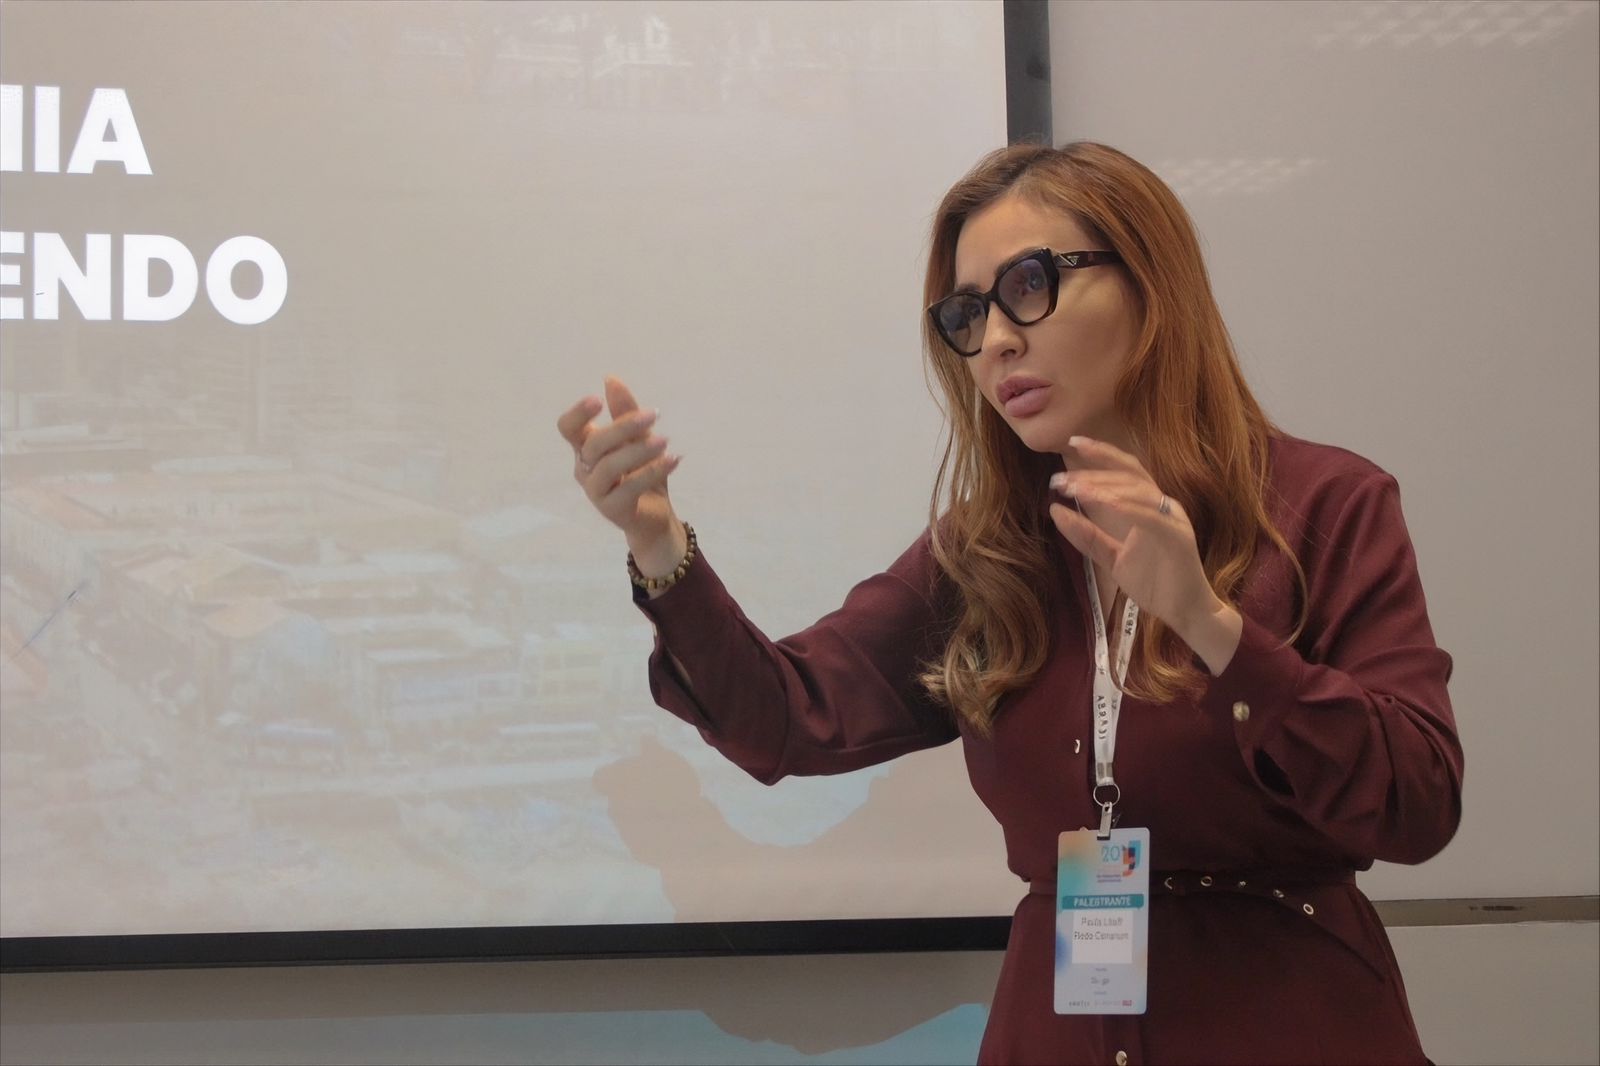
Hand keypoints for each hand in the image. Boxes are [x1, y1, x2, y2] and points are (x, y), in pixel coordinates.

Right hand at [556, 376, 684, 571]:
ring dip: (638, 451)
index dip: (578, 414)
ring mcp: (596, 491)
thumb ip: (625, 413)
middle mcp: (585, 469)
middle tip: (654, 415)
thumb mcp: (638, 438)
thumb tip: (611, 379)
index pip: (568, 429)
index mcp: (586, 448)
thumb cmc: (641, 473)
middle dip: (623, 427)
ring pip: (608, 467)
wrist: (655, 516)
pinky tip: (673, 460)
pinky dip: (652, 472)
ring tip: (665, 441)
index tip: (597, 399)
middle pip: (594, 444)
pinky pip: (628, 489)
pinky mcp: (612, 510)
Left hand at [1048, 436, 1241, 674]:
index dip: (1101, 454)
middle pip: (1130, 473)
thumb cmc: (1154, 583)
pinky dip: (1126, 506)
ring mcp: (1173, 519)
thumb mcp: (1112, 557)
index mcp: (1150, 506)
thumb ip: (1087, 536)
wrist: (1186, 612)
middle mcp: (1164, 506)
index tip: (1072, 443)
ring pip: (1138, 490)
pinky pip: (1150, 516)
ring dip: (1103, 486)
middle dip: (1094, 468)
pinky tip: (1102, 502)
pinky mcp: (1179, 537)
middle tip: (1059, 477)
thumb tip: (1055, 511)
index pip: (1126, 471)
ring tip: (1073, 488)